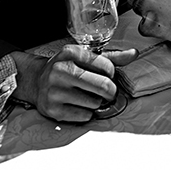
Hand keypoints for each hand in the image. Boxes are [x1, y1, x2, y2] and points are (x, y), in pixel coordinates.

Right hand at [18, 45, 137, 121]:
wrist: (36, 82)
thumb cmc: (66, 68)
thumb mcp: (85, 57)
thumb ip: (111, 57)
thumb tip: (134, 54)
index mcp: (71, 53)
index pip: (106, 66)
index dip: (112, 74)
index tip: (107, 75)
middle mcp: (60, 71)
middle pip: (103, 86)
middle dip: (111, 91)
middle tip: (107, 92)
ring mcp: (55, 91)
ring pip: (95, 103)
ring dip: (97, 102)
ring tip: (87, 96)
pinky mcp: (53, 110)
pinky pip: (85, 116)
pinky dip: (87, 113)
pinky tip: (78, 104)